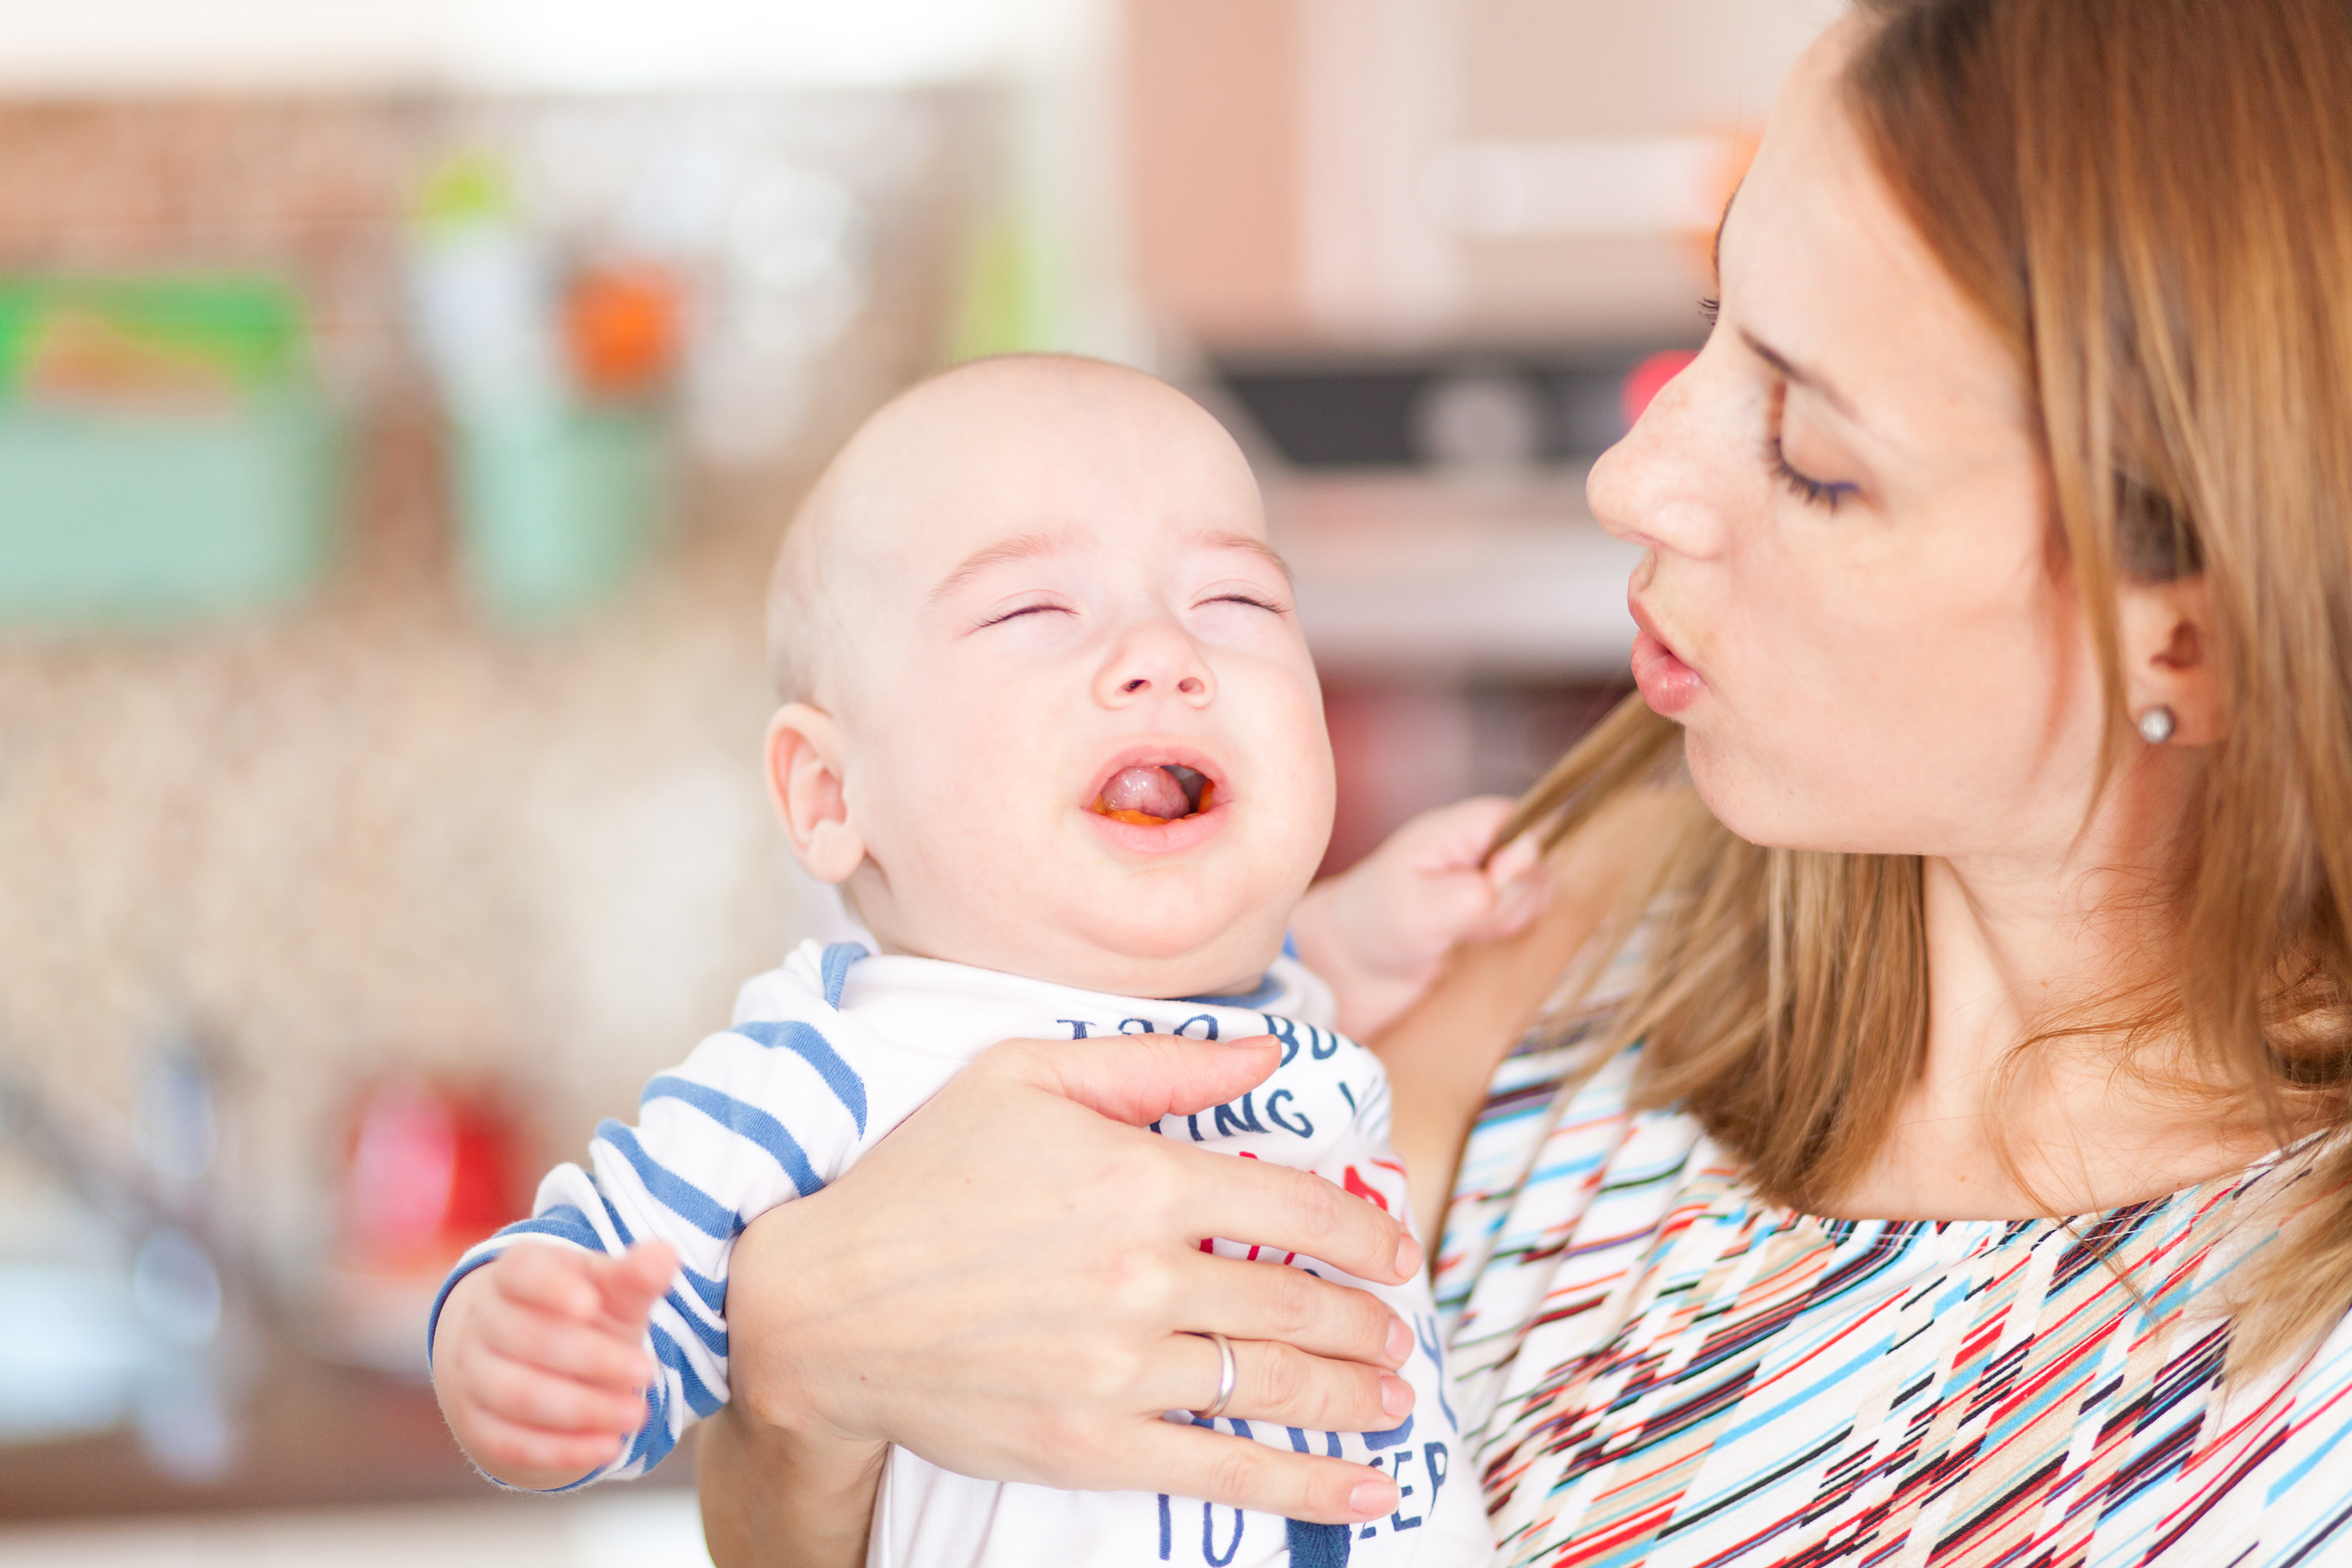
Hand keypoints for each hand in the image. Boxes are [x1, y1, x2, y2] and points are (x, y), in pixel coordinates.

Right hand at [431, 1238, 676, 1489]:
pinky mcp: (475, 1426)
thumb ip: (635, 1277)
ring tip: (637, 1414)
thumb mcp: (609, 1290)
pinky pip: (512, 1443)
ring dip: (582, 1409)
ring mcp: (472, 1375)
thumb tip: (665, 1254)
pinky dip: (561, 1450)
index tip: (591, 1304)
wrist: (530, 1360)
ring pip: (518, 1395)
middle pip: (528, 1339)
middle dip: (592, 1359)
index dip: (552, 1288)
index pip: (523, 1273)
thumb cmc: (582, 1313)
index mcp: (515, 1272)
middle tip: (647, 1371)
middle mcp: (484, 1320)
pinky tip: (608, 1447)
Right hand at [705, 1031, 1419, 1562]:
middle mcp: (1145, 1274)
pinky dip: (1307, 1483)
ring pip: (1276, 1383)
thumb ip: (1156, 1063)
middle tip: (1397, 1331)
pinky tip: (1363, 1487)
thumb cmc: (920, 1177)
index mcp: (1140, 1177)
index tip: (1391, 1249)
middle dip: (1368, 1322)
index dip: (1360, 1230)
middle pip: (1298, 1302)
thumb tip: (1263, 1052)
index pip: (1293, 1203)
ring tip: (1394, 1397)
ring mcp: (1122, 1366)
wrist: (821, 1304)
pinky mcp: (1094, 1441)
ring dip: (1356, 1395)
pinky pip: (1225, 1469)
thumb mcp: (1025, 1077)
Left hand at [1292, 795, 1546, 1036]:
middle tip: (1467, 920)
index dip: (1521, 853)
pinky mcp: (1497, 904)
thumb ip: (1467, 893)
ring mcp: (1490, 875)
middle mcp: (1477, 846)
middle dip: (1513, 897)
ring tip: (1463, 932)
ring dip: (1512, 918)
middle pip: (1536, 857)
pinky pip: (1531, 914)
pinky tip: (1474, 940)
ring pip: (1538, 889)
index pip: (1517, 818)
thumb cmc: (1375, 927)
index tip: (1495, 885)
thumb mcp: (1415, 912)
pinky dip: (1512, 932)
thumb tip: (1512, 872)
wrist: (1357, 965)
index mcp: (1453, 830)